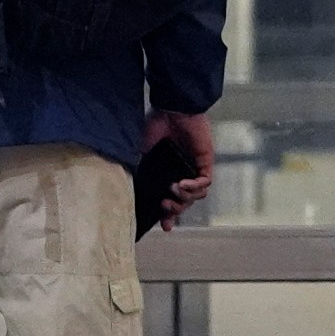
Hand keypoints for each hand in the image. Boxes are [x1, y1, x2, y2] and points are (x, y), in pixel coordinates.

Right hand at [141, 110, 214, 230]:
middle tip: (165, 207)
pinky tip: (182, 184)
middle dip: (175, 210)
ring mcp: (195, 168)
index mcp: (168, 172)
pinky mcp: (205, 162)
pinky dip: (194, 187)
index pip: (170, 199)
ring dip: (184, 198)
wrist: (172, 109)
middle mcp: (182, 172)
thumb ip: (139, 170)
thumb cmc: (156, 125)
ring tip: (173, 191)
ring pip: (196, 196)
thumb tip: (129, 188)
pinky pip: (205, 183)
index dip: (168, 215)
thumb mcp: (142, 152)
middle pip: (184, 202)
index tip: (164, 226)